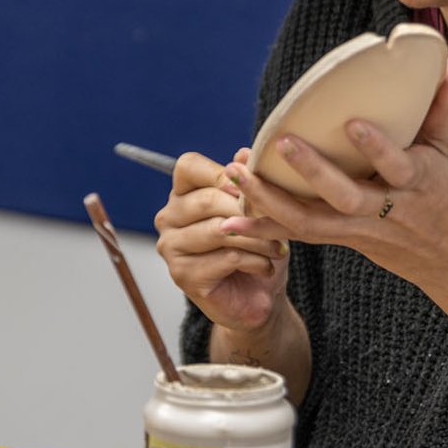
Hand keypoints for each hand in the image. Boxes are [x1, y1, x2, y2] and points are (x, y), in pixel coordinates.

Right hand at [153, 148, 288, 332]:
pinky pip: (226, 258)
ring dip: (257, 239)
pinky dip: (254, 260)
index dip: (222, 173)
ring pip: (219, 230)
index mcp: (183, 193)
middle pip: (207, 199)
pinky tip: (267, 266)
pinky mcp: (183, 275)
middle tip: (277, 222)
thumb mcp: (262, 209)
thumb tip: (244, 153)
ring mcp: (171, 247)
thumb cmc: (259, 247)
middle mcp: (169, 217)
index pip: (188, 166)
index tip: (253, 187)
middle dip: (248, 210)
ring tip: (278, 247)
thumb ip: (251, 180)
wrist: (260, 295)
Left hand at [221, 57, 447, 296]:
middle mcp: (386, 210)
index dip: (376, 148)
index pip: (397, 166)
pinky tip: (230, 222)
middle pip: (345, 198)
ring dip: (270, 201)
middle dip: (312, 173)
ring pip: (312, 223)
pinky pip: (299, 236)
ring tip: (238, 176)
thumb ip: (444, 106)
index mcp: (417, 183)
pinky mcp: (341, 241)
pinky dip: (264, 229)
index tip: (352, 123)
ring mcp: (360, 230)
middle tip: (281, 144)